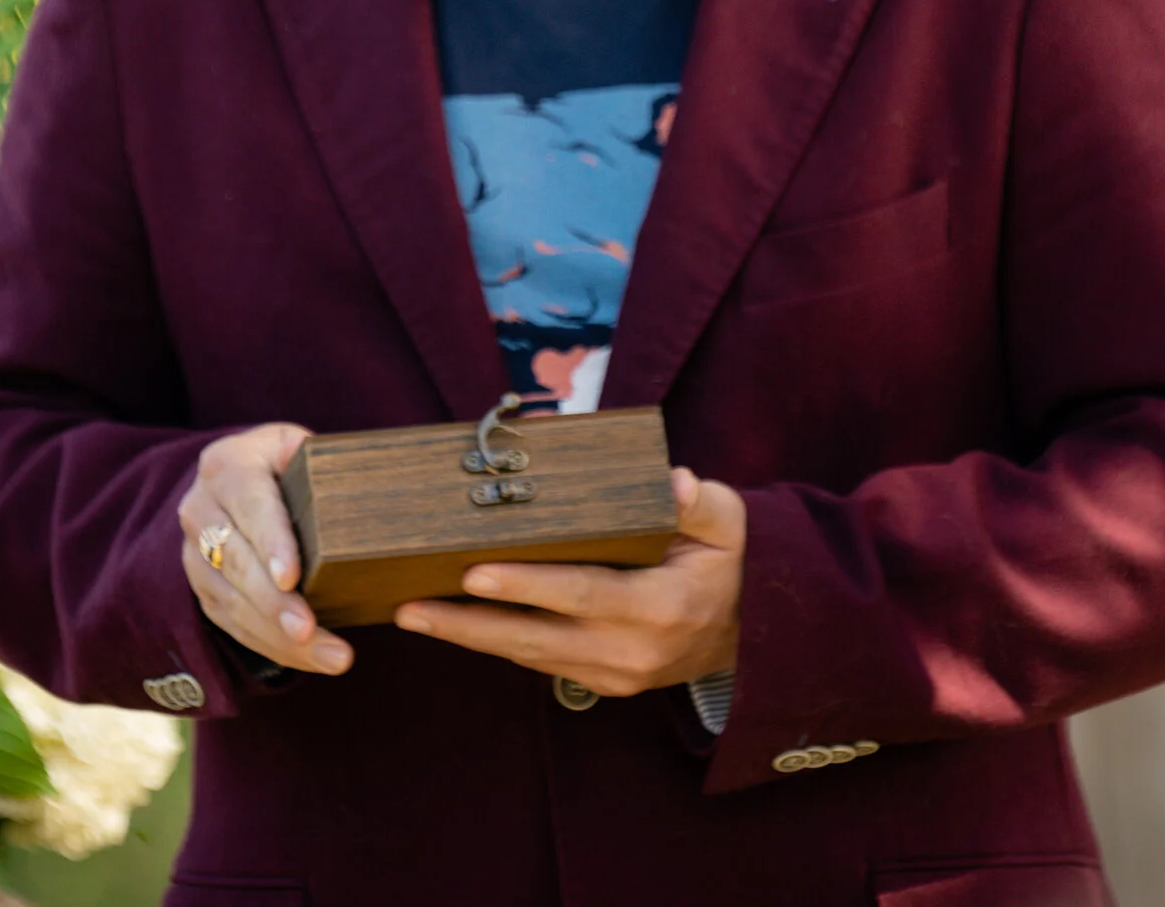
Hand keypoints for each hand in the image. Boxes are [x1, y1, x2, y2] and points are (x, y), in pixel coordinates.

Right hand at [177, 423, 354, 676]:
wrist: (243, 479)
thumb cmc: (286, 463)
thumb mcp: (295, 446)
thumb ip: (307, 455)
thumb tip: (312, 458)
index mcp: (227, 466)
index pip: (250, 505)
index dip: (270, 542)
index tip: (291, 578)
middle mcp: (201, 510)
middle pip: (237, 563)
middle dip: (274, 603)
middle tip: (309, 631)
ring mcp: (195, 553)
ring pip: (233, 602)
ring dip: (278, 636)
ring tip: (330, 656)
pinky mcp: (203, 588)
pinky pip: (234, 624)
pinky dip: (273, 646)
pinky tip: (311, 659)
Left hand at [395, 468, 742, 696]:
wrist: (755, 631)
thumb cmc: (731, 563)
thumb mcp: (730, 523)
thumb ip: (699, 502)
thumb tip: (670, 483)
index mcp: (661, 607)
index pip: (582, 594)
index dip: (526, 586)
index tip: (473, 573)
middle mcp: (633, 650)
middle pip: (537, 638)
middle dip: (468, 623)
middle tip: (410, 606)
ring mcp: (616, 674)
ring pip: (529, 656)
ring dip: (469, 637)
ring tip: (412, 613)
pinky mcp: (604, 683)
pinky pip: (540, 662)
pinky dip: (495, 643)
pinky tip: (454, 624)